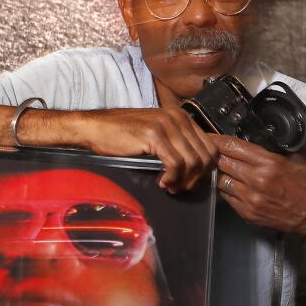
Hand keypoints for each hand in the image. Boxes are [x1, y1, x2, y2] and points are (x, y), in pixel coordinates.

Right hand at [77, 108, 217, 191]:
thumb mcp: (155, 134)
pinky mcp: (154, 135)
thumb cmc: (121, 134)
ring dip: (184, 180)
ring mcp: (166, 124)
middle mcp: (178, 117)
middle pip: (205, 155)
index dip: (204, 170)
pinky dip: (172, 177)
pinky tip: (162, 181)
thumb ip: (176, 143)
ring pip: (193, 161)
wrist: (95, 127)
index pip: (210, 146)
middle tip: (180, 188)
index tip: (189, 181)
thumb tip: (194, 167)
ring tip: (170, 186)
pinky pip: (176, 163)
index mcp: (182, 117)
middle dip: (196, 178)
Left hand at [214, 137, 305, 238]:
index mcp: (269, 163)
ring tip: (218, 168)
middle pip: (222, 163)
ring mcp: (250, 198)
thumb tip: (279, 131)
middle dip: (215, 156)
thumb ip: (288, 142)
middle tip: (210, 151)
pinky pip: (226, 197)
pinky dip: (225, 189)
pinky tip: (229, 185)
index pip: (233, 147)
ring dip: (218, 174)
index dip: (217, 140)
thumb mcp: (303, 156)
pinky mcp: (247, 213)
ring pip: (221, 181)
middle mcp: (257, 180)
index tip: (209, 136)